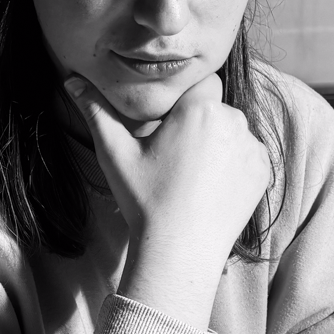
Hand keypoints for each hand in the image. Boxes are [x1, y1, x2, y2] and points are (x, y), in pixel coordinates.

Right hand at [65, 73, 270, 328]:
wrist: (179, 251)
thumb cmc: (145, 200)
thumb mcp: (115, 154)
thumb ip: (96, 111)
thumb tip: (71, 82)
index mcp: (200, 109)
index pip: (197, 84)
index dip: (182, 102)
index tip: (168, 127)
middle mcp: (233, 121)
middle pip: (214, 108)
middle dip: (198, 123)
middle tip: (175, 157)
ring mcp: (252, 148)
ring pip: (232, 131)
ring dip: (216, 142)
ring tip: (191, 175)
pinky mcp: (262, 171)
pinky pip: (246, 154)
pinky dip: (232, 165)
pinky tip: (209, 187)